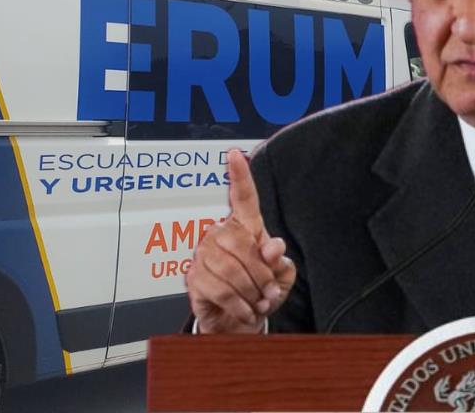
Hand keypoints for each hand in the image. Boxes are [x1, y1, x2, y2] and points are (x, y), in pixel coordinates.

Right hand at [186, 149, 295, 333]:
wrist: (239, 321)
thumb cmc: (261, 291)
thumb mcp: (280, 275)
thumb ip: (279, 261)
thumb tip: (272, 246)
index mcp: (246, 227)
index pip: (243, 197)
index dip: (240, 176)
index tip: (236, 154)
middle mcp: (221, 235)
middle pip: (242, 245)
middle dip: (262, 273)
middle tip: (269, 290)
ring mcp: (204, 256)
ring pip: (232, 270)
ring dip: (252, 291)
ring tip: (259, 301)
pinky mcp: (194, 278)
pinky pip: (221, 291)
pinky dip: (240, 305)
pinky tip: (247, 310)